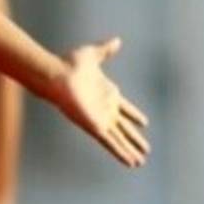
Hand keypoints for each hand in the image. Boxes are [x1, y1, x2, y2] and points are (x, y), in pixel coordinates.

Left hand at [52, 37, 149, 166]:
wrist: (56, 76)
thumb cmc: (70, 64)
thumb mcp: (93, 54)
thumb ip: (106, 50)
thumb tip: (117, 40)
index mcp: (107, 92)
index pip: (125, 108)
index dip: (134, 115)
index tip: (144, 123)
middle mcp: (105, 108)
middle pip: (124, 127)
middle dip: (135, 139)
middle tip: (146, 150)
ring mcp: (101, 119)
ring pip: (120, 139)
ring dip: (130, 151)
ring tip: (141, 162)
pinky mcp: (95, 127)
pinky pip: (112, 143)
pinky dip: (121, 153)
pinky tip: (131, 162)